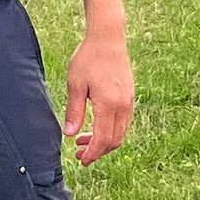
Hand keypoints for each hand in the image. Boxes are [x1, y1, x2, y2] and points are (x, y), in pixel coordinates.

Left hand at [64, 25, 133, 165]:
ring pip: (120, 133)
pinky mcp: (129, 97)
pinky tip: (95, 127)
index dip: (92, 154)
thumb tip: (70, 134)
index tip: (81, 160)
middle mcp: (123, 106)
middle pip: (114, 141)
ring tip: (83, 141)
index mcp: (109, 104)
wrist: (108, 39)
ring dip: (103, 142)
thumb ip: (74, 111)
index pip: (103, 139)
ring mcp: (129, 101)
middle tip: (79, 154)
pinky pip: (123, 123)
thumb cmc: (88, 59)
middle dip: (97, 151)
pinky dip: (110, 131)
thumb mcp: (75, 84)